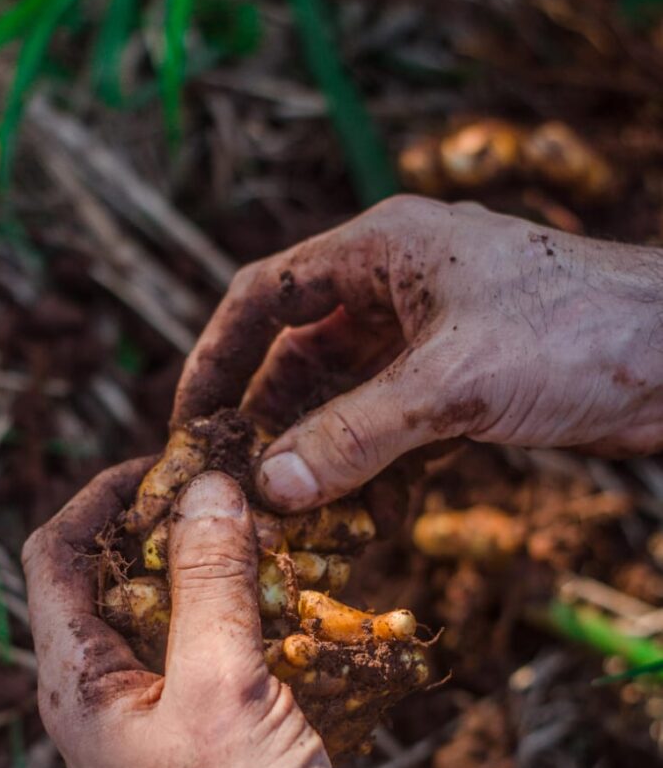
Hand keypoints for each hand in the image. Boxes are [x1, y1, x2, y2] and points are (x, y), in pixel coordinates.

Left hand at [22, 464, 462, 767]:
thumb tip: (208, 491)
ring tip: (276, 544)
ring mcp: (151, 726)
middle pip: (116, 582)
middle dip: (172, 532)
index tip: (164, 463)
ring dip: (218, 578)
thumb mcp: (222, 686)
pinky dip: (246, 627)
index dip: (99, 497)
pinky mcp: (200, 745)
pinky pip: (211, 663)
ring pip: (171, 622)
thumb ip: (211, 583)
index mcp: (78, 684)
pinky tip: (298, 614)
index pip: (54, 557)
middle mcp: (103, 701)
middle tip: (236, 496)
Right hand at [173, 196, 662, 510]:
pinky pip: (394, 427)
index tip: (190, 419)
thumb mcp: (452, 383)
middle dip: (271, 421)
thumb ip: (357, 434)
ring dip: (322, 453)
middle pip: (303, 355)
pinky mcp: (464, 384)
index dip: (218, 355)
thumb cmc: (577, 332)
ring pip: (348, 397)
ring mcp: (431, 339)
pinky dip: (374, 467)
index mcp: (381, 252)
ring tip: (292, 514)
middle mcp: (397, 289)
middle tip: (237, 487)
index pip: (267, 295)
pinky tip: (362, 514)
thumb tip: (271, 486)